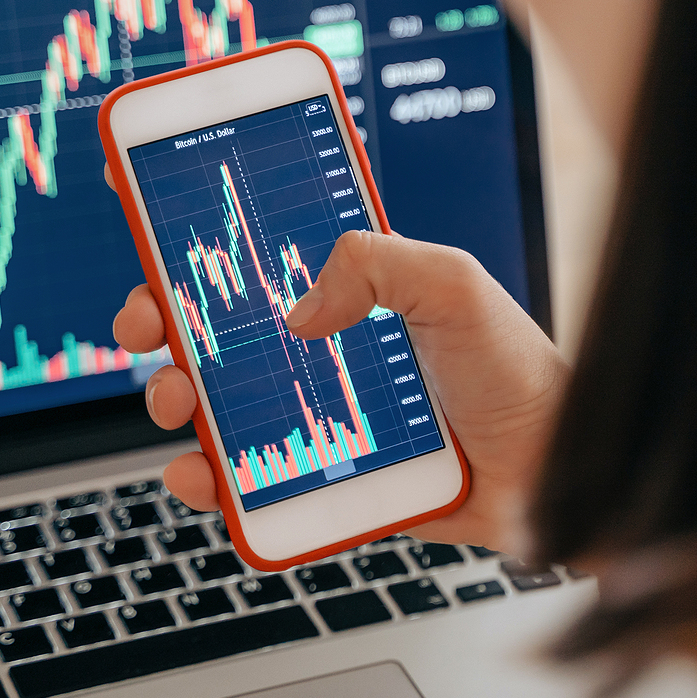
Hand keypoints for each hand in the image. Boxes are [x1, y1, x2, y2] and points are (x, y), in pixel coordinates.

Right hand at [112, 227, 566, 554]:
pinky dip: (207, 477)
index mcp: (353, 292)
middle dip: (162, 319)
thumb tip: (297, 310)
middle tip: (144, 323)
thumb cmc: (519, 372)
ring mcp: (318, 416)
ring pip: (219, 403)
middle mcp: (325, 351)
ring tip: (176, 401)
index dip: (198, 236)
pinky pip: (247, 482)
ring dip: (174, 396)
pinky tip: (197, 470)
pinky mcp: (321, 481)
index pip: (261, 252)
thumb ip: (377, 263)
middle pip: (218, 328)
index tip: (143, 215)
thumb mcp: (453, 284)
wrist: (553, 473)